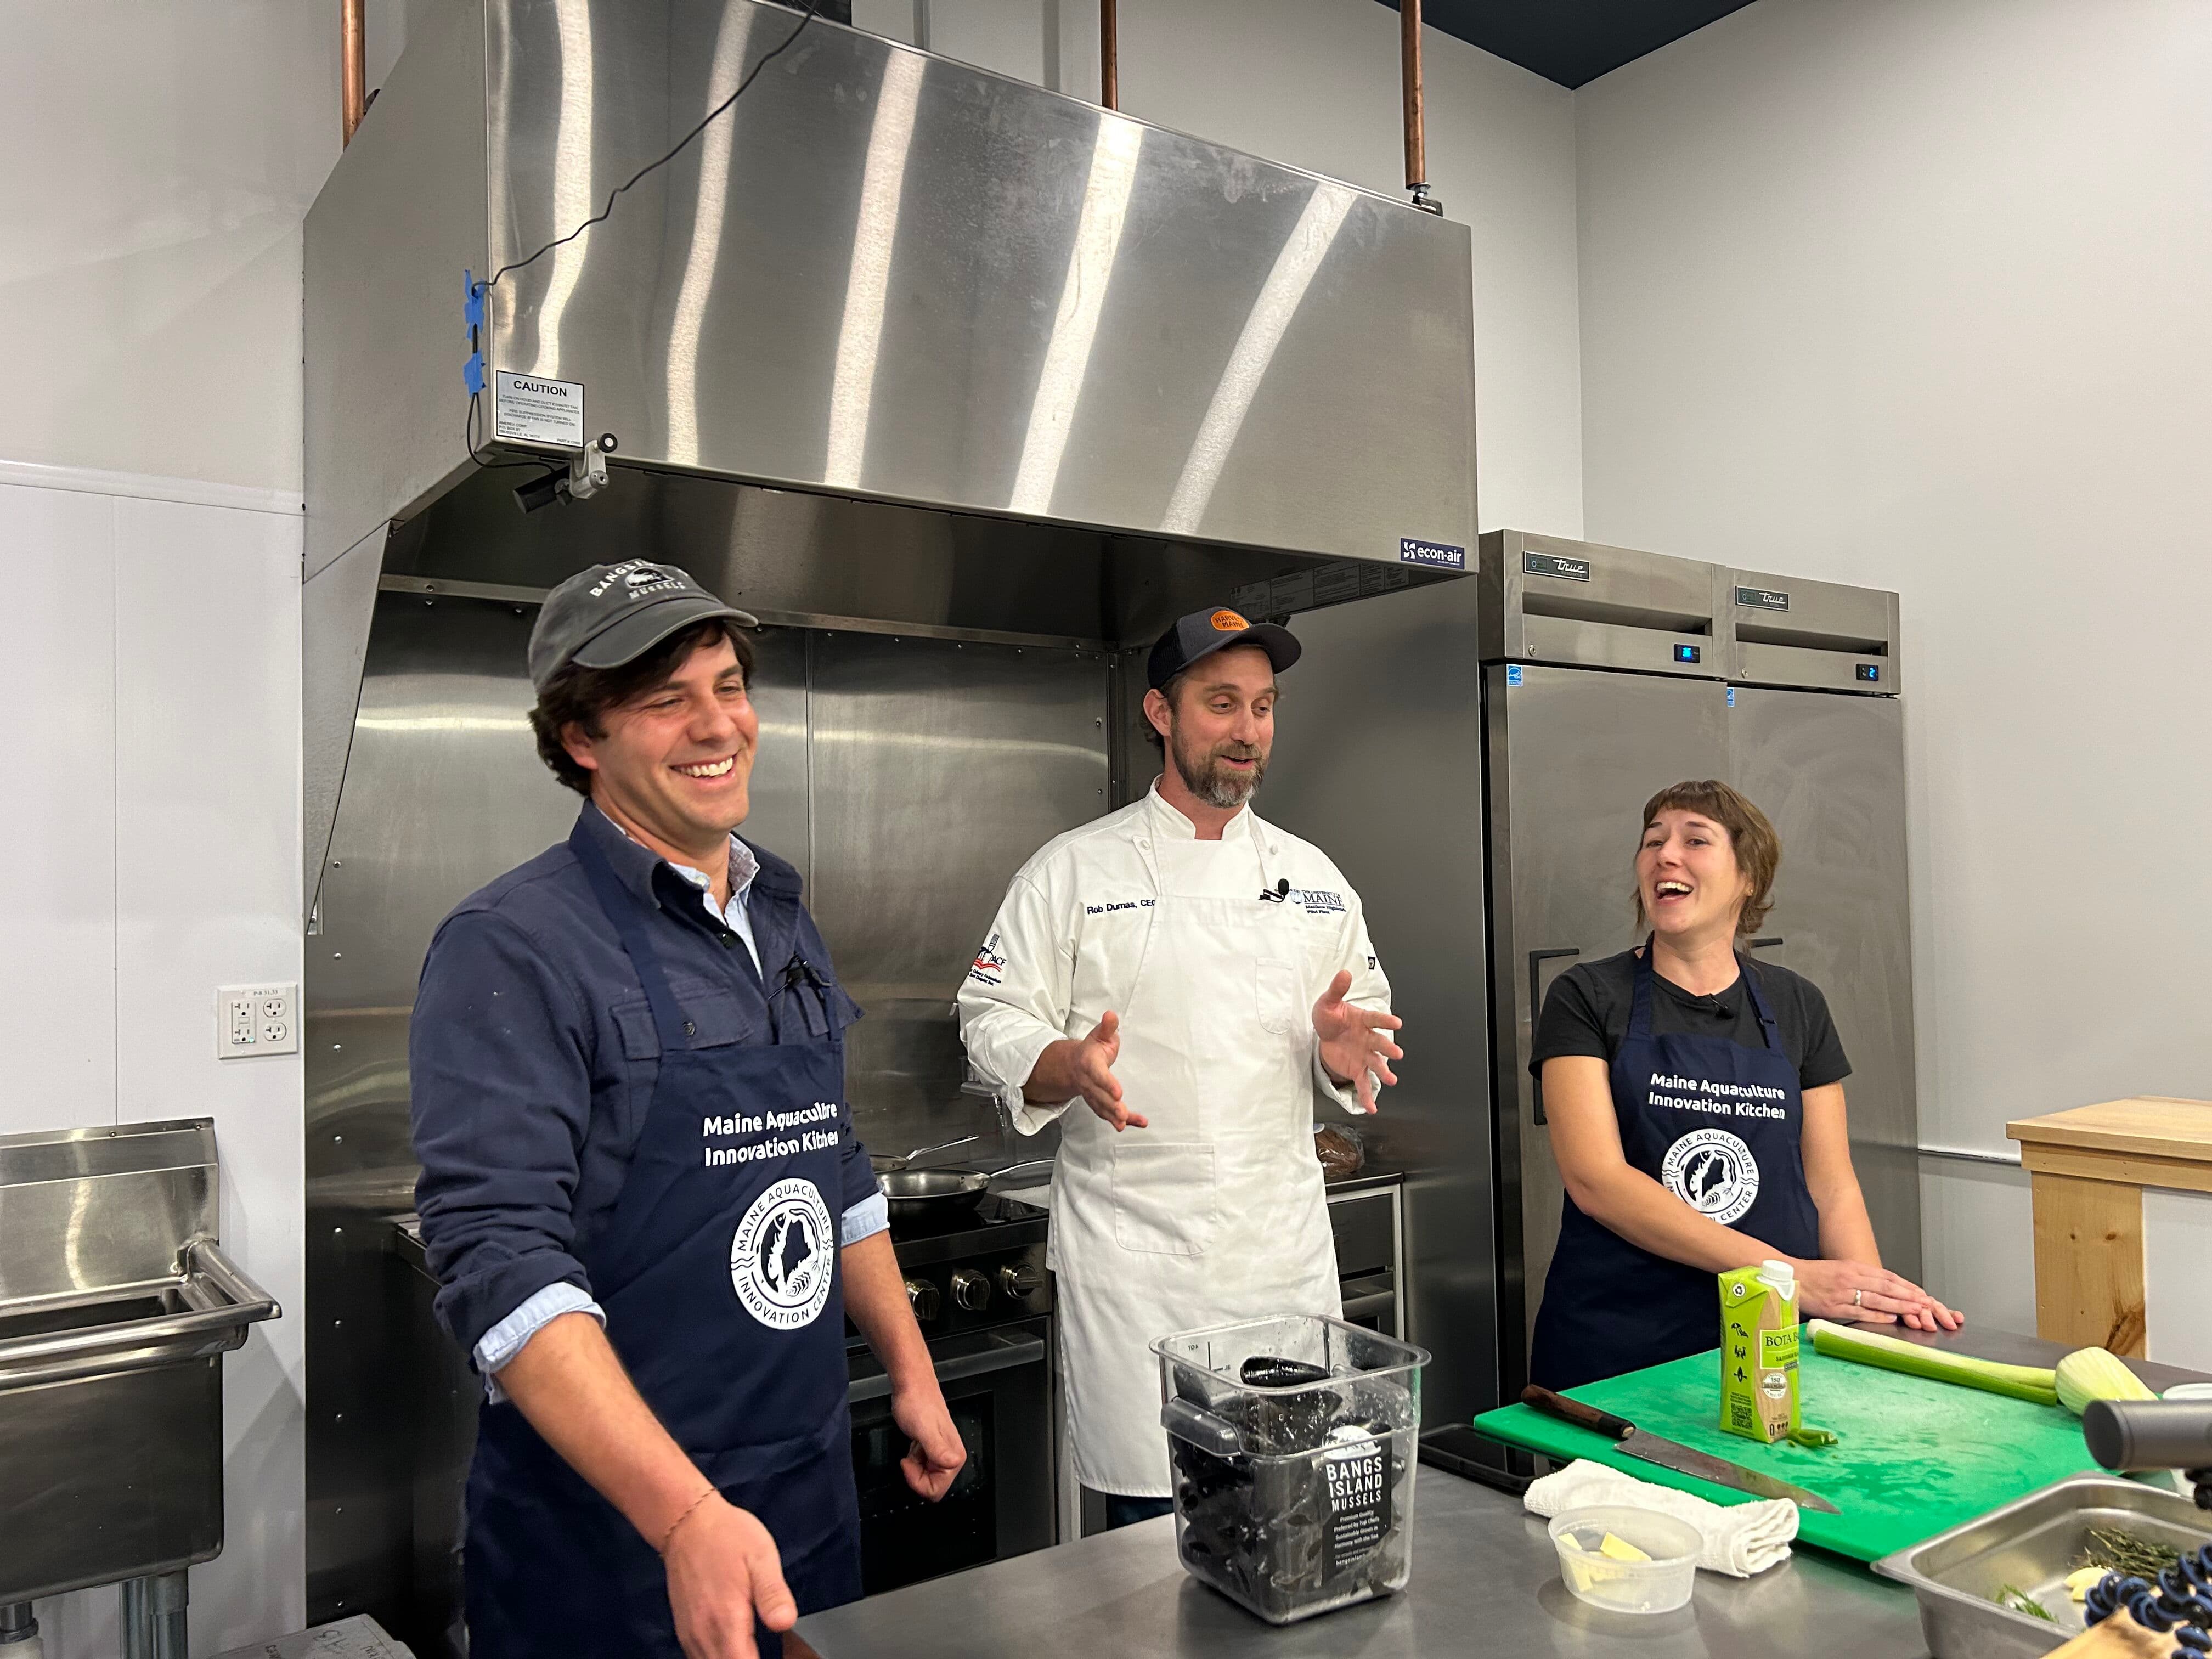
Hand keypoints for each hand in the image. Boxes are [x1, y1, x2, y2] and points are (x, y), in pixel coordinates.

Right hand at [662, 1493, 794, 1658]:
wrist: (687, 1523)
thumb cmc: (727, 1536)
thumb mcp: (761, 1557)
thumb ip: (773, 1593)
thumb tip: (785, 1623)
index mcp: (726, 1620)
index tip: (780, 1653)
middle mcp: (703, 1635)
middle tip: (774, 1649)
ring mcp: (690, 1635)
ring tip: (756, 1646)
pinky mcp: (685, 1631)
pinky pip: (702, 1657)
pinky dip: (720, 1657)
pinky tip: (737, 1645)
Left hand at [893, 1381, 967, 1499]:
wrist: (911, 1386)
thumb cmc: (917, 1402)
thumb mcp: (924, 1429)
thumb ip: (937, 1448)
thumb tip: (952, 1463)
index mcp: (954, 1456)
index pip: (938, 1490)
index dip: (918, 1481)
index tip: (909, 1465)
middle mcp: (951, 1456)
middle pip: (932, 1486)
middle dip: (916, 1475)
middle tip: (909, 1457)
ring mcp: (942, 1452)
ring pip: (926, 1478)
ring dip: (914, 1468)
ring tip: (912, 1449)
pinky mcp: (932, 1449)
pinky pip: (923, 1467)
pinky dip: (914, 1461)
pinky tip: (913, 1447)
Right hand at [1028, 1012, 1146, 1129]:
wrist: (1073, 1066)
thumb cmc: (1092, 1050)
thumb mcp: (1099, 1035)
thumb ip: (1107, 1027)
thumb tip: (1111, 1014)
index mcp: (1089, 1064)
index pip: (1098, 1075)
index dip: (1107, 1084)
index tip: (1119, 1093)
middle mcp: (1088, 1082)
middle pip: (1098, 1096)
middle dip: (1110, 1106)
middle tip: (1122, 1113)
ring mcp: (1092, 1095)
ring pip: (1101, 1108)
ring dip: (1113, 1117)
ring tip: (1124, 1123)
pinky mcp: (1100, 1104)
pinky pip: (1109, 1114)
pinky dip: (1124, 1121)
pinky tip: (1139, 1123)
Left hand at [1312, 971, 1403, 1113]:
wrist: (1325, 1035)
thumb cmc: (1330, 1017)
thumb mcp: (1328, 1002)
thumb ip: (1337, 989)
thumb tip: (1344, 973)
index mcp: (1363, 1020)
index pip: (1375, 1019)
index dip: (1385, 1020)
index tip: (1397, 1022)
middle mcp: (1368, 1039)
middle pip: (1379, 1043)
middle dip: (1388, 1048)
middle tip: (1397, 1053)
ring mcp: (1364, 1055)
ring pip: (1376, 1064)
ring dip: (1384, 1071)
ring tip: (1392, 1080)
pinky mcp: (1357, 1069)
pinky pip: (1363, 1083)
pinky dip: (1367, 1096)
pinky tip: (1371, 1108)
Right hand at [1790, 1257, 1963, 1330]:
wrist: (1789, 1277)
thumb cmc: (1813, 1275)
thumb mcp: (1839, 1269)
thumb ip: (1859, 1278)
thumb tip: (1881, 1287)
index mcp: (1853, 1267)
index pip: (1886, 1276)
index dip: (1906, 1285)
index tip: (1920, 1292)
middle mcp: (1851, 1277)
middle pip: (1886, 1286)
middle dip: (1908, 1295)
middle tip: (1926, 1302)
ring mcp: (1843, 1292)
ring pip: (1877, 1298)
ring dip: (1899, 1304)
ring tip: (1916, 1310)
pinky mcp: (1834, 1306)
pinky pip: (1860, 1310)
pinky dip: (1877, 1314)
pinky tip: (1891, 1317)